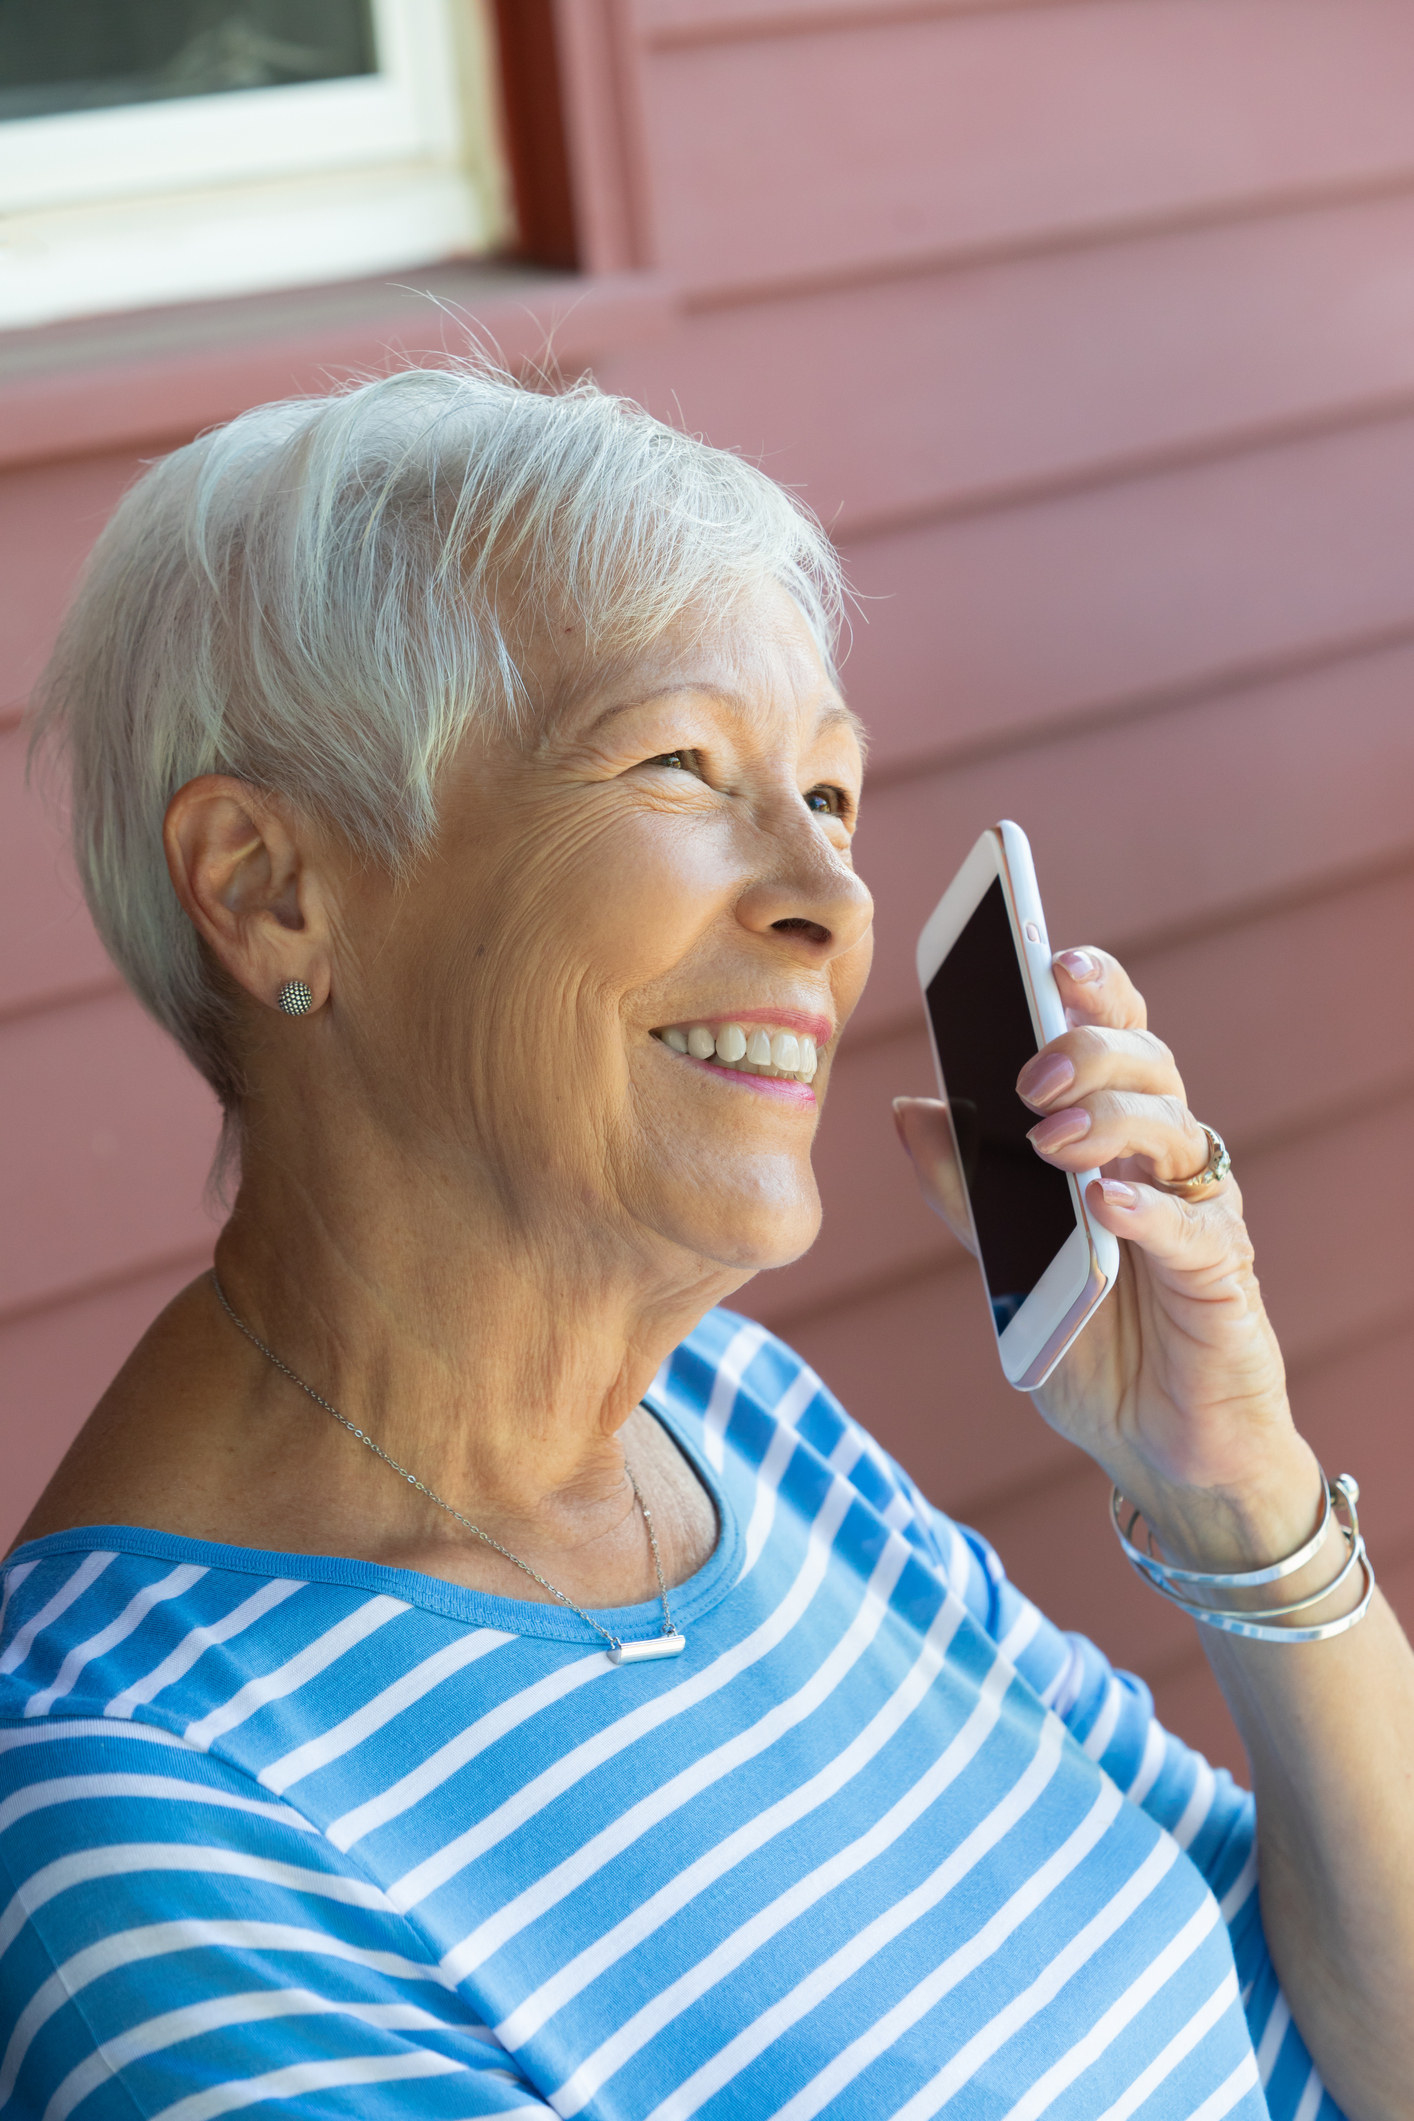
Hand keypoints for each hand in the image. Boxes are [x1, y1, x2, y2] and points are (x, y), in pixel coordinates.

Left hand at [895, 948, 1318, 1564]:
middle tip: (1027, 1077)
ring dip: (1109, 1122)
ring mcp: (1202, 1214)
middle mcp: (1168, 1162)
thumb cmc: (1094, 1343)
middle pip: (1151, 1064)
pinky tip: (1104, 1207)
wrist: (1157, 1451)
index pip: (1116, 1037)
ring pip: (1176, 1129)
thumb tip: (909, 1109)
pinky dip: (1147, 1211)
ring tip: (1052, 1140)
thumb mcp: (1008, 1265)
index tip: (1045, 954)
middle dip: (1089, 1050)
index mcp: (1118, 1140)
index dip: (1092, 988)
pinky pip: (1194, 1228)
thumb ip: (967, 1190)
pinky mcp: (1225, 1276)